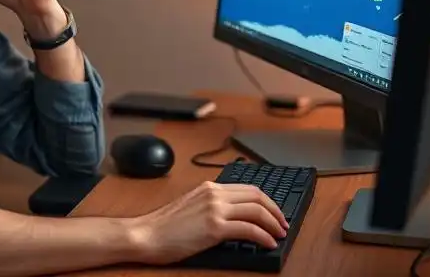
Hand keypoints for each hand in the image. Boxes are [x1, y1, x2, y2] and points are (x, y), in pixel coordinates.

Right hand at [128, 181, 287, 264]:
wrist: (145, 235)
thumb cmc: (163, 226)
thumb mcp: (191, 206)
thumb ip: (211, 205)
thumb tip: (234, 216)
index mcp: (209, 187)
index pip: (248, 188)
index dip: (266, 200)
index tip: (274, 212)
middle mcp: (214, 194)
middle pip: (257, 196)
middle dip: (275, 210)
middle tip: (283, 223)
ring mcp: (215, 209)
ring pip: (257, 211)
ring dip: (273, 223)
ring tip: (280, 234)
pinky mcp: (214, 228)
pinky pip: (249, 229)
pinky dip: (263, 236)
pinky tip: (268, 243)